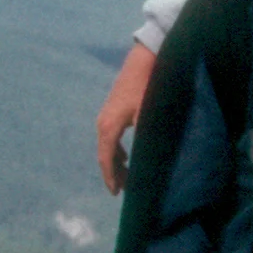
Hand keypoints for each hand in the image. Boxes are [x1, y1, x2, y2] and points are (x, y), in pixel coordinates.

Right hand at [97, 44, 158, 194]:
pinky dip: (117, 150)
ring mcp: (107, 114)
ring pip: (108, 145)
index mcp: (109, 126)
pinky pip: (111, 136)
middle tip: (122, 190)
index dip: (110, 177)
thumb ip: (147, 139)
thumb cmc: (150, 87)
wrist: (146, 59)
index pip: (106, 159)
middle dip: (113, 173)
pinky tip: (125, 157)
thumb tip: (148, 161)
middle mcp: (103, 122)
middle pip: (105, 154)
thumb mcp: (149, 115)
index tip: (116, 193)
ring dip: (115, 162)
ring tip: (126, 178)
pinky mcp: (113, 109)